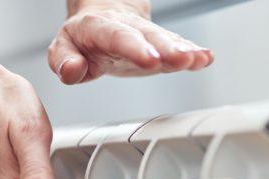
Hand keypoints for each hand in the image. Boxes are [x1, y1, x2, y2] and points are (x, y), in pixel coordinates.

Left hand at [49, 0, 213, 83]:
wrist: (101, 17)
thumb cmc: (82, 38)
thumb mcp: (62, 48)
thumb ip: (64, 61)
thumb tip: (73, 71)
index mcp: (99, 27)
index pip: (117, 37)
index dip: (135, 48)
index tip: (151, 61)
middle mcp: (126, 27)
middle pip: (148, 36)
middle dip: (166, 48)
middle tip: (181, 59)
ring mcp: (145, 35)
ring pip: (165, 39)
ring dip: (184, 50)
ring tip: (199, 59)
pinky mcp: (159, 45)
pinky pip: (177, 45)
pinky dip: (192, 52)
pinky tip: (206, 58)